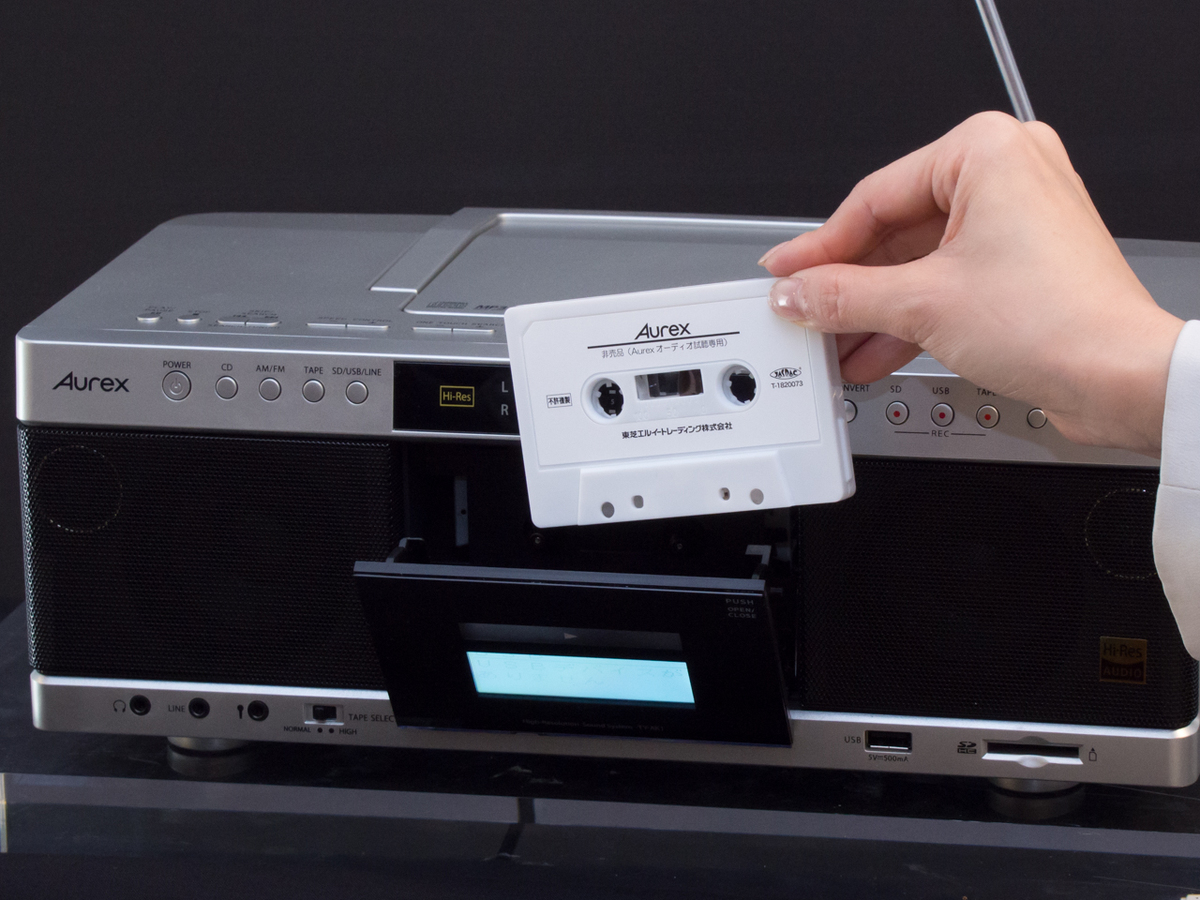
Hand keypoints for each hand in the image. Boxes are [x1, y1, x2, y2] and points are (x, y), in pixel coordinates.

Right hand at [760, 111, 1183, 456]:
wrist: (1122, 381)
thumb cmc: (1061, 322)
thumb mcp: (922, 304)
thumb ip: (844, 296)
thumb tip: (796, 292)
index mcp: (986, 152)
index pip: (874, 198)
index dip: (819, 246)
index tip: (784, 274)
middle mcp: (1006, 176)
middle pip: (894, 233)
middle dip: (847, 288)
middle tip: (803, 314)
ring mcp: (1015, 223)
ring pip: (917, 264)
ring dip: (872, 311)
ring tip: (831, 345)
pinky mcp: (1020, 266)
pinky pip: (945, 283)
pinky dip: (908, 318)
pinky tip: (870, 352)